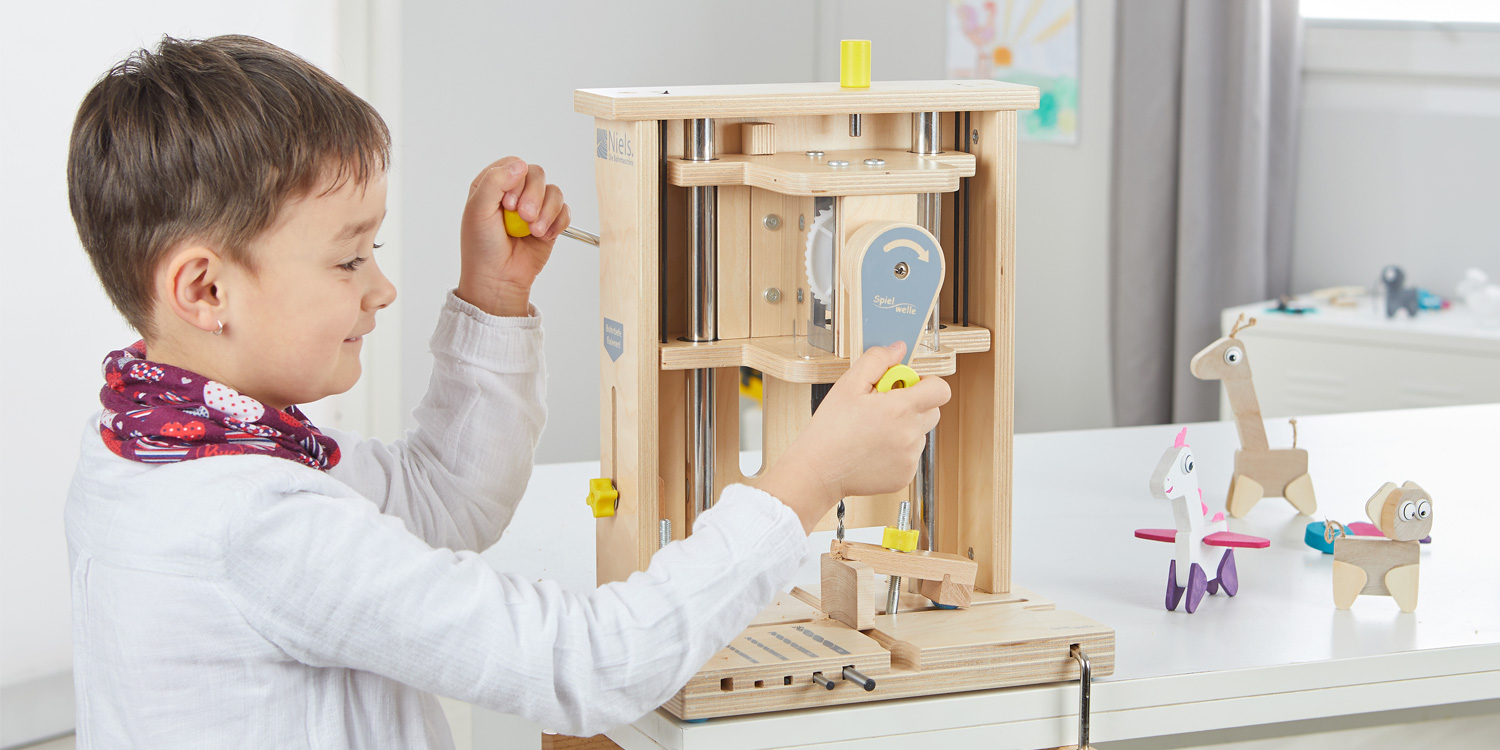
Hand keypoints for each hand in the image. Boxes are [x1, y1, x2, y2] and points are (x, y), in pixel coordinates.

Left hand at [456, 157, 571, 316]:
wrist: (498, 279)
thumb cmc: (482, 246)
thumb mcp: (478, 210)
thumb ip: (494, 182)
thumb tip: (520, 165)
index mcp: (493, 184)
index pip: (514, 164)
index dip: (517, 181)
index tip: (509, 205)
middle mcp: (515, 192)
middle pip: (537, 174)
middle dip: (534, 196)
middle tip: (524, 218)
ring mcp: (535, 207)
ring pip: (554, 192)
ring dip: (547, 212)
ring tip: (534, 232)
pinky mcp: (550, 222)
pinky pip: (565, 211)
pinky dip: (557, 223)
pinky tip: (544, 236)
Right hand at [757, 342, 950, 531]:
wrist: (818, 471)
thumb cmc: (830, 429)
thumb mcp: (848, 385)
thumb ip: (877, 361)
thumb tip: (898, 349)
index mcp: (900, 410)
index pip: (940, 390)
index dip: (927, 384)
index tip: (908, 386)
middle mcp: (910, 435)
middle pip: (933, 412)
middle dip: (914, 405)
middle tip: (885, 407)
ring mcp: (909, 458)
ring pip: (919, 434)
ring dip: (904, 429)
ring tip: (873, 432)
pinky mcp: (905, 476)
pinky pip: (910, 456)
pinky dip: (897, 451)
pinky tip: (873, 450)